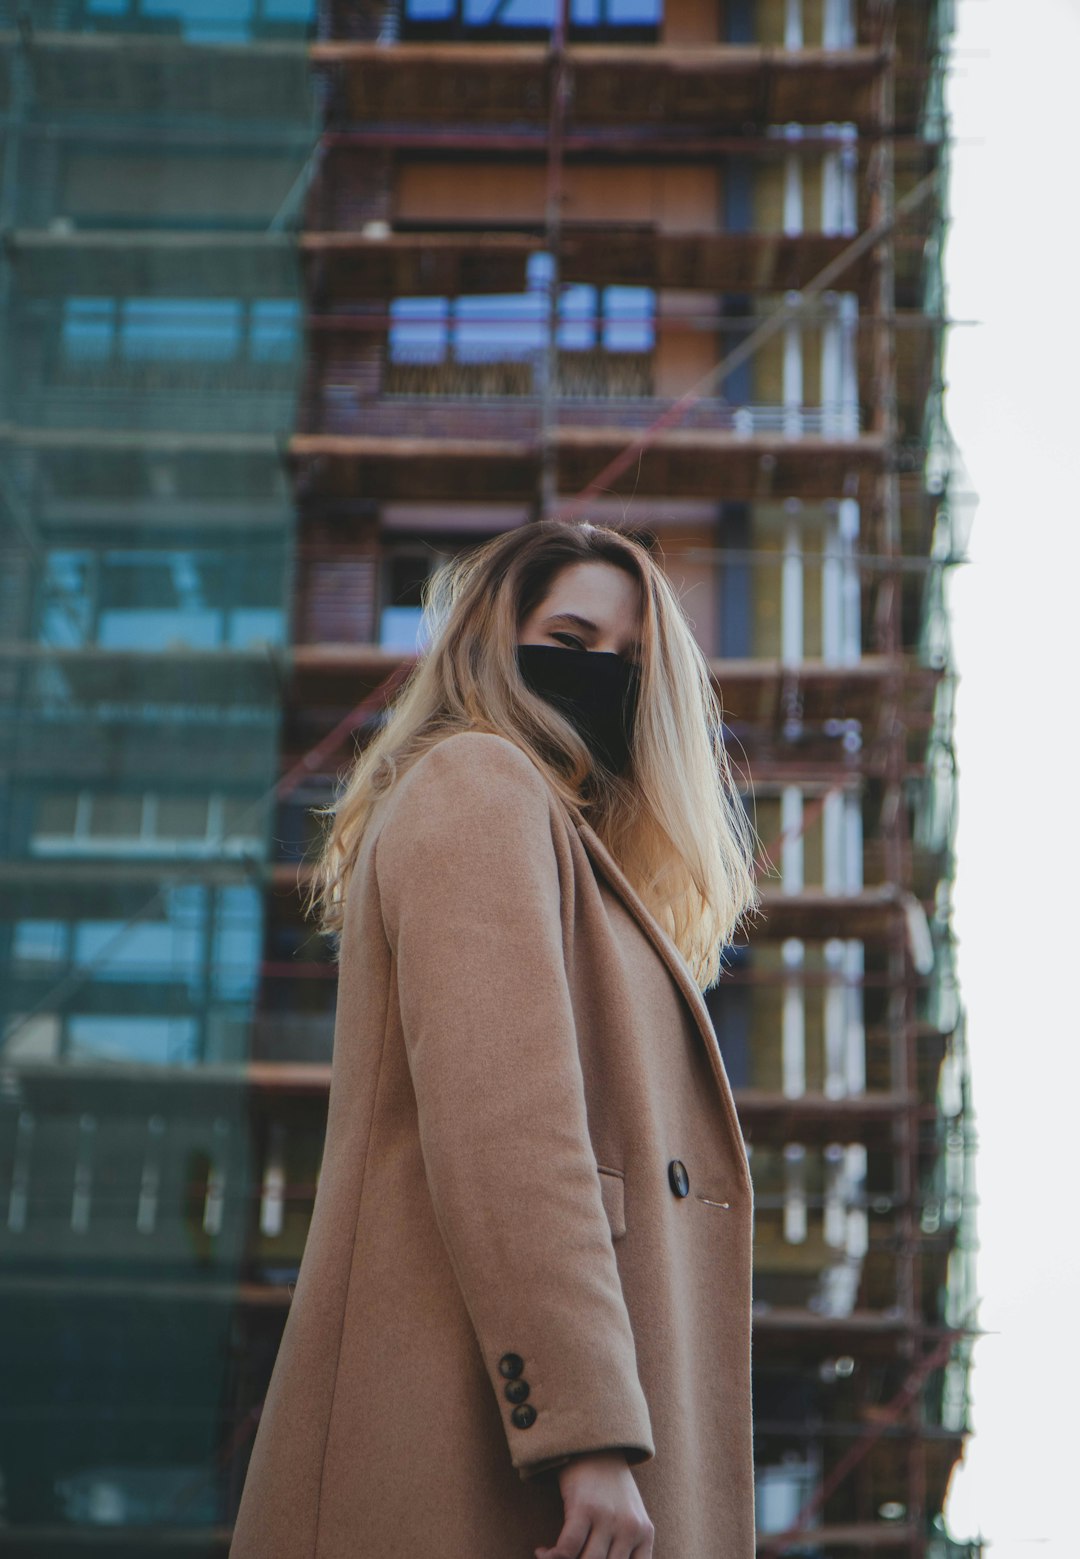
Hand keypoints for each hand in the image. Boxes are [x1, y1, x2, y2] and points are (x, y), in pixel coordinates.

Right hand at [535, 1450, 653, 1558]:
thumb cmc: (608, 1487)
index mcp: (644, 1534)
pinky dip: (551, 1556)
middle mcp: (630, 1528)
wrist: (594, 1445)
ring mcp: (608, 1517)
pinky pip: (567, 1549)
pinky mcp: (584, 1507)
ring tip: (552, 1558)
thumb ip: (624, 1546)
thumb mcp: (628, 1517)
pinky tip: (542, 1552)